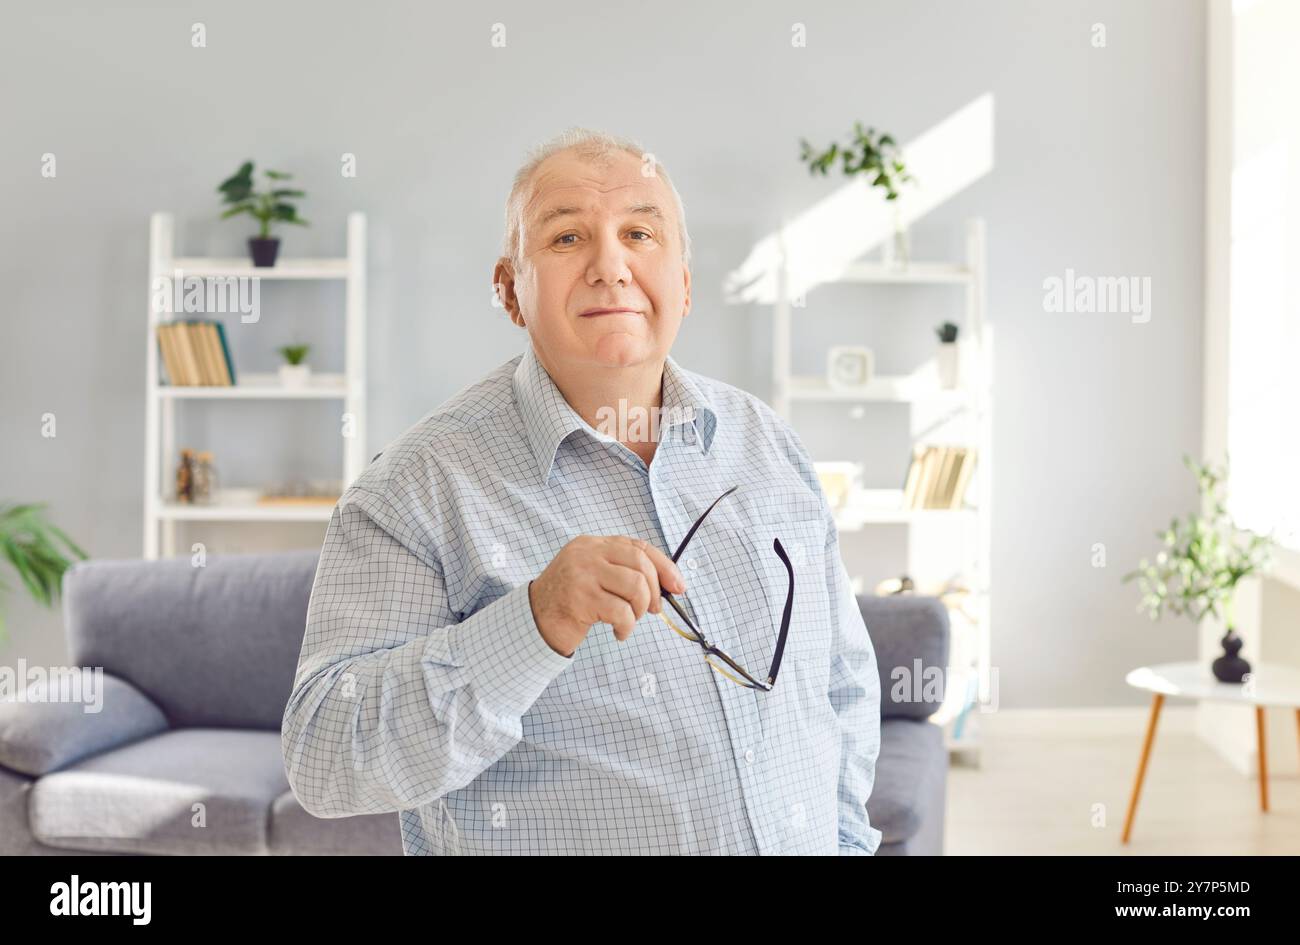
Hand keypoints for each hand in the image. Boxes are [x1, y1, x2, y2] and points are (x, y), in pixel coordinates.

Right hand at [528, 536, 685, 656]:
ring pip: (635, 586)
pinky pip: (621, 612)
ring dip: (639, 610)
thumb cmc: (569, 601)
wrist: (534, 620)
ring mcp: (582, 574)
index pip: (638, 546)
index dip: (664, 566)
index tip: (678, 586)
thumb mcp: (593, 576)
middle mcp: (587, 554)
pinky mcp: (580, 598)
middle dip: (655, 591)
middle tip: (652, 610)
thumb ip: (621, 572)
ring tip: (629, 621)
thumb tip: (667, 585)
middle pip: (641, 564)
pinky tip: (618, 632)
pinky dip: (626, 627)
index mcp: (593, 544)